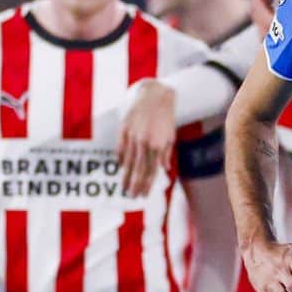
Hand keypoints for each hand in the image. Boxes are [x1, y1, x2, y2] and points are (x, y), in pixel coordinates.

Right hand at [117, 80, 175, 196]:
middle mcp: (144, 143)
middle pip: (138, 170)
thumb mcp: (171, 136)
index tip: (143, 196)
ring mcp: (132, 136)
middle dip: (135, 185)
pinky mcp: (124, 129)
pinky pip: (120, 148)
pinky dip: (120, 158)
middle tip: (132, 196)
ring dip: (126, 176)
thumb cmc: (166, 117)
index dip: (147, 185)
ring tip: (124, 187)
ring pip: (128, 161)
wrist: (155, 95)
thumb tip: (164, 170)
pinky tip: (121, 167)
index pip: (151, 171)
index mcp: (157, 146)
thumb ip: (166, 154)